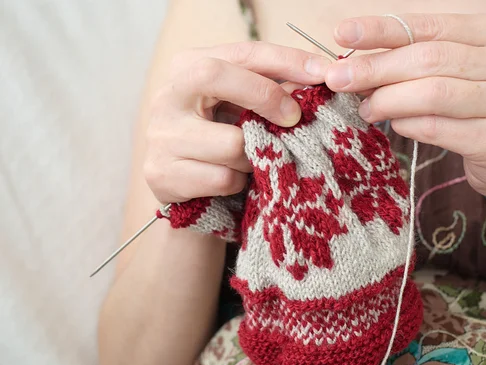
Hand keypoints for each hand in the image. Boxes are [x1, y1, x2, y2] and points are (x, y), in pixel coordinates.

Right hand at [144, 42, 329, 203]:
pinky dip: (239, 182)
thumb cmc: (218, 139)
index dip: (285, 60)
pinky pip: (223, 178)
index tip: (322, 72)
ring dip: (254, 155)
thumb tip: (318, 79)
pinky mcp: (164, 175)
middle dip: (264, 94)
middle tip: (293, 117)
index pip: (241, 53)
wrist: (182, 187)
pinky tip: (233, 180)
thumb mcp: (240, 106)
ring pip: (229, 142)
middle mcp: (167, 96)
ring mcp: (162, 136)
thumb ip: (271, 90)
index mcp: (187, 67)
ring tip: (251, 159)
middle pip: (214, 76)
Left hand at [325, 14, 485, 200]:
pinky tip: (395, 125)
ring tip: (366, 108)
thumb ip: (421, 63)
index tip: (343, 34)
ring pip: (433, 93)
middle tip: (338, 79)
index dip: (383, 29)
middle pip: (429, 59)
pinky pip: (438, 128)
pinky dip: (408, 125)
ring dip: (388, 100)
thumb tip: (358, 63)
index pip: (431, 25)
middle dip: (376, 68)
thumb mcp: (461, 75)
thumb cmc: (482, 112)